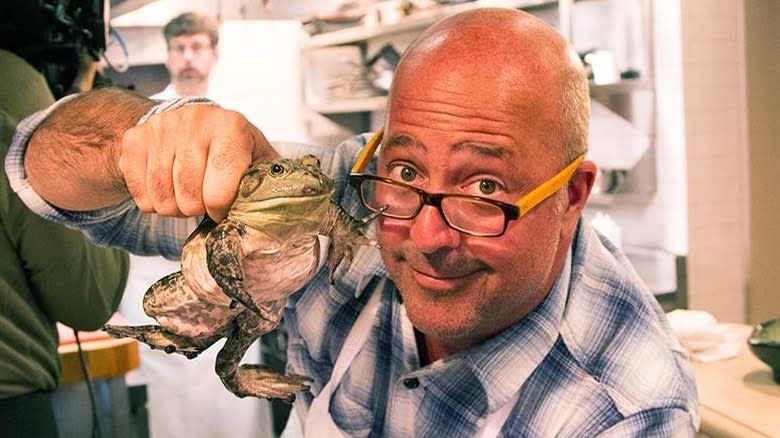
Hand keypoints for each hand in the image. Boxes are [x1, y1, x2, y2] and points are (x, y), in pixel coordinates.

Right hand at [119, 104, 278, 221]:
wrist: (191, 119)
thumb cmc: (231, 146)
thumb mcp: (257, 155)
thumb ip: (270, 180)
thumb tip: (295, 212)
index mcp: (231, 127)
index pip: (219, 191)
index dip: (222, 210)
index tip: (225, 210)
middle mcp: (194, 122)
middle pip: (189, 197)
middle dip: (197, 210)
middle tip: (204, 202)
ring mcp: (162, 129)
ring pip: (162, 198)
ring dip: (174, 208)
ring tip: (187, 196)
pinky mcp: (136, 138)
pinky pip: (140, 193)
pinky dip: (152, 202)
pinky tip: (166, 188)